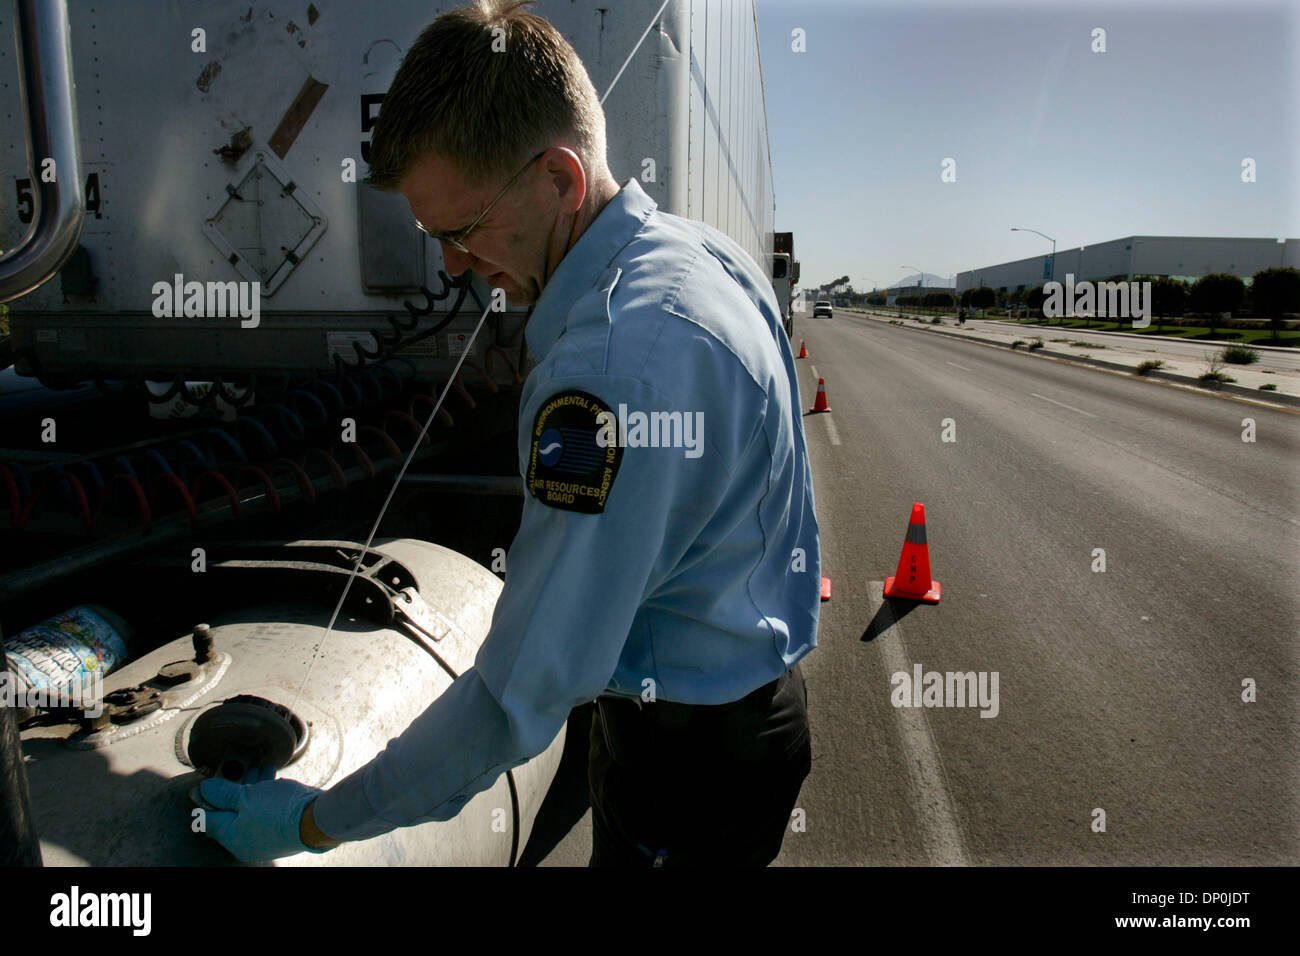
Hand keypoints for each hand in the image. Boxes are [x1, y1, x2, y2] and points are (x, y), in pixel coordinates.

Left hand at [196, 765, 326, 862]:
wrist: (317, 819)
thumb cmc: (279, 810)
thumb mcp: (245, 796)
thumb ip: (222, 793)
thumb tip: (204, 790)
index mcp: (232, 837)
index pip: (207, 818)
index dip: (204, 798)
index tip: (207, 782)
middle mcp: (245, 841)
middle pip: (230, 812)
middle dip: (233, 788)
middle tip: (237, 768)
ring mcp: (264, 837)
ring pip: (251, 809)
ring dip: (252, 787)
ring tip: (260, 768)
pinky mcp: (280, 830)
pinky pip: (266, 810)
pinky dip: (266, 794)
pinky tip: (272, 778)